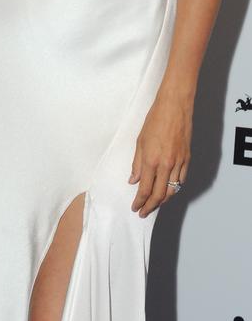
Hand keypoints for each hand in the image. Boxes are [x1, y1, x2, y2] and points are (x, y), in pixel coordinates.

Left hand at [129, 91, 191, 216]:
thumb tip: (133, 179)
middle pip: (159, 194)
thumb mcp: (140, 141)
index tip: (136, 207)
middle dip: (150, 206)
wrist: (174, 108)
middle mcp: (166, 165)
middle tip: (144, 212)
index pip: (145, 189)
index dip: (140, 201)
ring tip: (154, 204)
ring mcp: (178, 163)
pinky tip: (168, 190)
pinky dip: (174, 189)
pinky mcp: (187, 159)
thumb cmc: (155, 120)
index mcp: (151, 160)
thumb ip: (137, 163)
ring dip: (162, 200)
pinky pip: (181, 180)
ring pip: (172, 190)